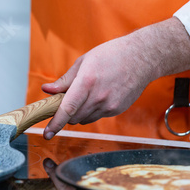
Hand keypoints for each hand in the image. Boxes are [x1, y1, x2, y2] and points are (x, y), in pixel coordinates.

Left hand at [40, 17, 189, 139]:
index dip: (55, 123)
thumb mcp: (83, 62)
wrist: (142, 57)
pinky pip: (96, 117)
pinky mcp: (117, 110)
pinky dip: (91, 111)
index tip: (47, 134)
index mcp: (86, 82)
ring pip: (84, 119)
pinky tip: (98, 96)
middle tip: (64, 102)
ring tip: (85, 95)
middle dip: (65, 114)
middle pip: (73, 118)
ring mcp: (109, 105)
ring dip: (78, 113)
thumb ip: (64, 80)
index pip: (67, 109)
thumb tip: (47, 90)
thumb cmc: (110, 55)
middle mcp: (98, 97)